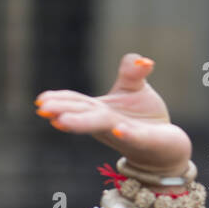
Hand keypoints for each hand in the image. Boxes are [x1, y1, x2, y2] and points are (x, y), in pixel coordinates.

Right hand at [34, 51, 191, 173]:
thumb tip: (142, 60)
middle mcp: (107, 123)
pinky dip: (125, 133)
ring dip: (82, 123)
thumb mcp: (136, 88)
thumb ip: (131, 71)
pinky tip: (119, 130)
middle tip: (42, 109)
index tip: (41, 100)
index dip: (58, 100)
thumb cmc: (145, 118)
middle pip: (83, 114)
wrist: (167, 147)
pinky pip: (134, 137)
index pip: (76, 103)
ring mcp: (124, 133)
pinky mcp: (145, 141)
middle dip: (62, 111)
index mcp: (99, 110)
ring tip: (61, 121)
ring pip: (101, 126)